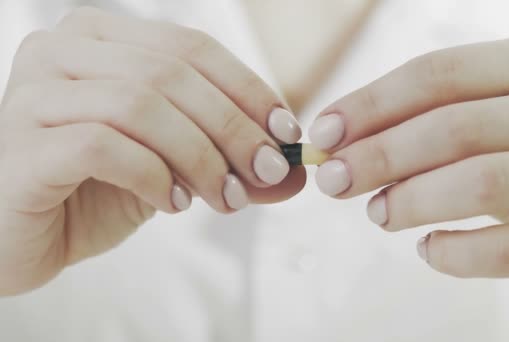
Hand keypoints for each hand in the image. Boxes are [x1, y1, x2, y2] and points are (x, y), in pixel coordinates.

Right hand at [0, 7, 304, 295]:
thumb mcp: (173, 169)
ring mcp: (33, 92)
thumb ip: (230, 166)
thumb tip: (295, 174)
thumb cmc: (94, 191)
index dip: (249, 89)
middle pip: (172, 74)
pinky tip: (171, 204)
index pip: (193, 48)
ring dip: (200, 157)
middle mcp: (62, 50)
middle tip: (268, 172)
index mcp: (102, 38)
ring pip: (141, 105)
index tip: (287, 134)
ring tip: (225, 197)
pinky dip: (151, 176)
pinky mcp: (20, 143)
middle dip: (233, 128)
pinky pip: (102, 145)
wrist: (21, 234)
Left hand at [309, 38, 508, 294]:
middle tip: (334, 180)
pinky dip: (453, 253)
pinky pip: (506, 248)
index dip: (371, 104)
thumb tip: (342, 148)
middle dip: (379, 154)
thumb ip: (432, 123)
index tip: (324, 134)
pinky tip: (429, 249)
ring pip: (482, 181)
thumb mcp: (496, 121)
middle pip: (455, 125)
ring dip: (411, 200)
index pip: (440, 73)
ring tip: (378, 213)